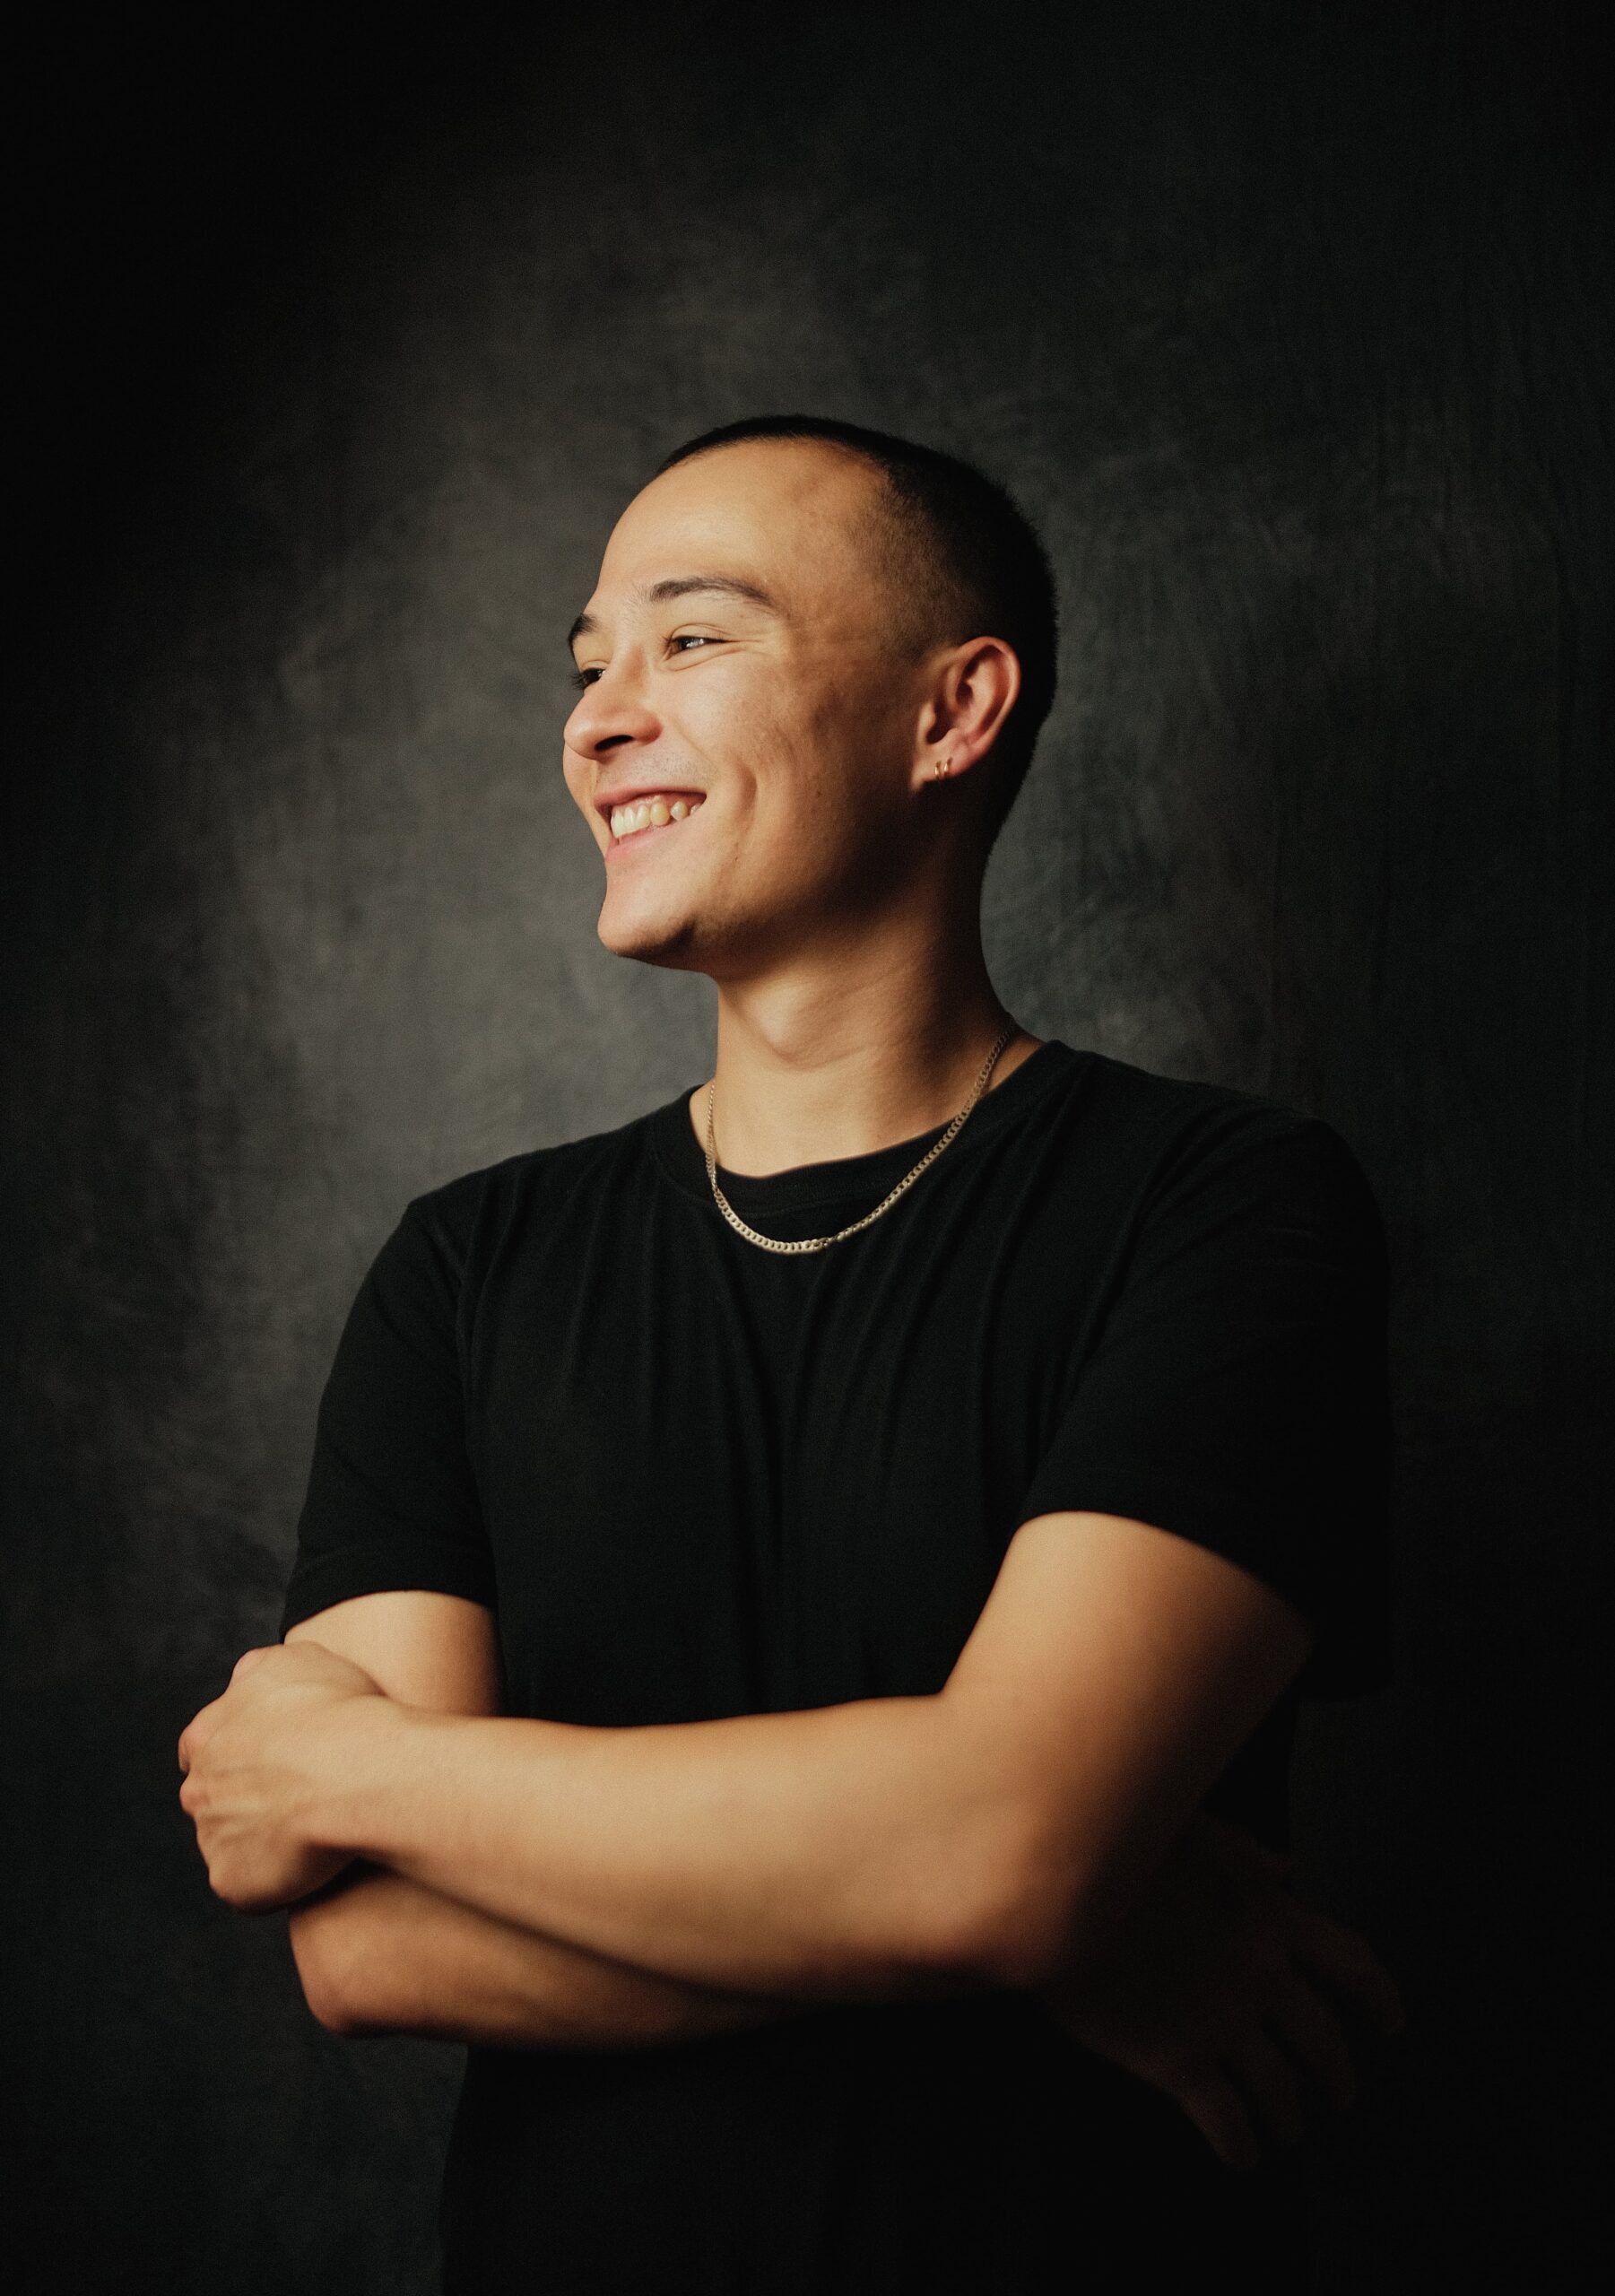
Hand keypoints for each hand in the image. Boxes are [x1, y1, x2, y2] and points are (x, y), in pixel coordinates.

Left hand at [177, 1640, 386, 1912]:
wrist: (356, 1770)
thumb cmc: (340, 1711)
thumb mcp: (300, 1660)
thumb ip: (264, 1673)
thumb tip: (254, 1680)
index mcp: (205, 1734)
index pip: (202, 1748)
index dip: (241, 1753)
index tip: (277, 1758)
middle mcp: (198, 1786)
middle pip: (214, 1798)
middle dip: (247, 1798)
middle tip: (302, 1794)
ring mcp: (211, 1837)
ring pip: (234, 1843)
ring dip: (264, 1839)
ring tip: (318, 1828)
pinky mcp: (231, 1881)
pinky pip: (252, 1885)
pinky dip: (278, 1879)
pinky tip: (316, 1861)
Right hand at [1031, 1813, 1403, 2169]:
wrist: (1051, 1890)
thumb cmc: (1116, 1851)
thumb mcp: (1189, 1830)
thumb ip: (1244, 1852)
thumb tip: (1289, 1869)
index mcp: (1268, 1915)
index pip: (1352, 1962)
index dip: (1380, 1997)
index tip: (1392, 2022)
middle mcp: (1259, 1973)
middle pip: (1324, 2041)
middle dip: (1339, 2076)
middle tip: (1341, 2096)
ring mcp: (1220, 2021)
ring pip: (1282, 2091)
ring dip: (1291, 2120)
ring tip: (1287, 2135)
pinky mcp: (1178, 2062)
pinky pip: (1228, 2121)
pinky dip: (1242, 2148)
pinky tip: (1240, 2158)